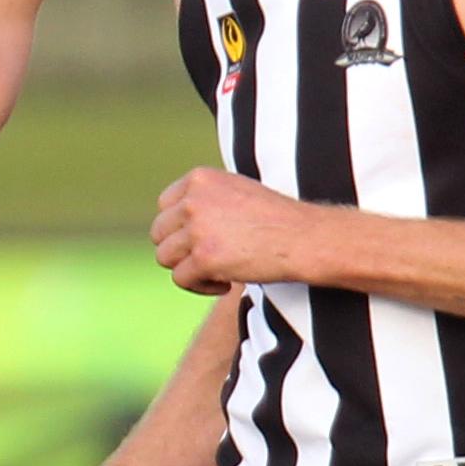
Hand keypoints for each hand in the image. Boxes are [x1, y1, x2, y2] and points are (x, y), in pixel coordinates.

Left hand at [152, 166, 306, 294]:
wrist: (305, 239)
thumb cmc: (276, 220)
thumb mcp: (236, 192)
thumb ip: (204, 199)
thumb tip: (171, 222)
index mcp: (200, 179)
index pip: (165, 205)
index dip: (180, 227)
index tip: (203, 239)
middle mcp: (194, 200)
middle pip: (159, 232)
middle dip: (180, 249)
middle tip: (208, 259)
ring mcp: (197, 229)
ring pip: (164, 257)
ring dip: (188, 269)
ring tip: (216, 271)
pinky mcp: (203, 258)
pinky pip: (181, 279)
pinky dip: (200, 287)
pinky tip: (226, 283)